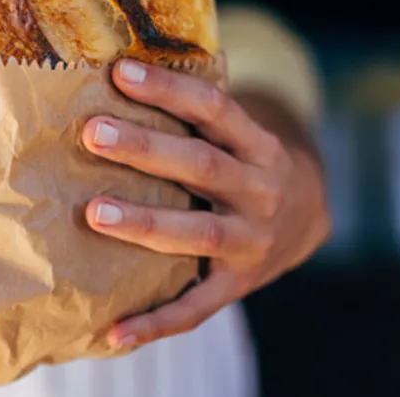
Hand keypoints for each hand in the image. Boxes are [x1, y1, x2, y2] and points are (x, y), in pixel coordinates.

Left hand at [81, 59, 330, 348]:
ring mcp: (251, 241)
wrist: (308, 218)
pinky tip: (114, 331)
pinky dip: (155, 322)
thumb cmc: (244, 163)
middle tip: (92, 132)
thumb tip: (116, 69)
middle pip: (201, 166)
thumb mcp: (237, 133)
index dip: (169, 89)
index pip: (214, 108)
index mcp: (258, 145)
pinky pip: (196, 307)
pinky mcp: (237, 284)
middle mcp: (260, 190)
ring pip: (197, 233)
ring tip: (93, 212)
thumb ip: (194, 113)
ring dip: (144, 223)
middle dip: (145, 148)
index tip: (120, 72)